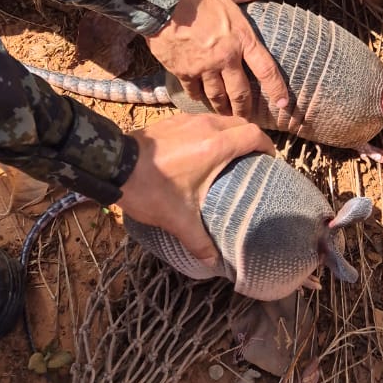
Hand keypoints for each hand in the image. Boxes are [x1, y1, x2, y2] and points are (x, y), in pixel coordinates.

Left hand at [117, 113, 274, 264]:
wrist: (112, 165)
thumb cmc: (151, 189)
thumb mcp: (178, 219)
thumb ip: (199, 241)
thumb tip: (214, 263)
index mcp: (216, 146)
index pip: (254, 136)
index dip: (267, 147)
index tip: (270, 161)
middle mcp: (206, 126)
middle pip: (240, 123)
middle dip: (251, 139)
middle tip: (253, 160)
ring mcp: (187, 119)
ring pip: (220, 119)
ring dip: (230, 133)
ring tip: (229, 156)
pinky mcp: (171, 120)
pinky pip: (201, 120)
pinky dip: (210, 131)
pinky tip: (201, 150)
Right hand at [145, 0, 291, 118]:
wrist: (162, 2)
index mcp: (242, 39)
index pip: (266, 68)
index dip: (276, 88)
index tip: (282, 103)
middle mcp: (226, 58)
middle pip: (240, 92)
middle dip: (244, 108)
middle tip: (247, 118)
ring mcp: (204, 68)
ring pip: (217, 96)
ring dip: (222, 108)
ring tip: (225, 115)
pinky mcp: (184, 72)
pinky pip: (194, 91)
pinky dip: (197, 97)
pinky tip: (199, 100)